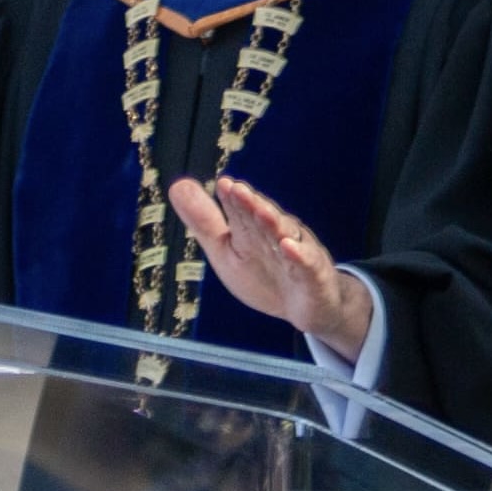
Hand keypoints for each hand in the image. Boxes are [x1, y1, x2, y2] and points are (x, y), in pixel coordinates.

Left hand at [166, 174, 376, 365]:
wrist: (308, 306)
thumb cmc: (264, 274)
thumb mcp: (226, 250)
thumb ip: (203, 222)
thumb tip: (177, 186)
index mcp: (253, 229)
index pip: (240, 211)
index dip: (232, 198)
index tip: (222, 184)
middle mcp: (276, 234)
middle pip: (261, 218)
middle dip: (250, 204)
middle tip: (236, 189)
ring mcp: (297, 253)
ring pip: (284, 234)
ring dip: (272, 222)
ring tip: (260, 210)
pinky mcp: (314, 275)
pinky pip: (307, 263)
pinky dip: (299, 255)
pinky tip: (289, 247)